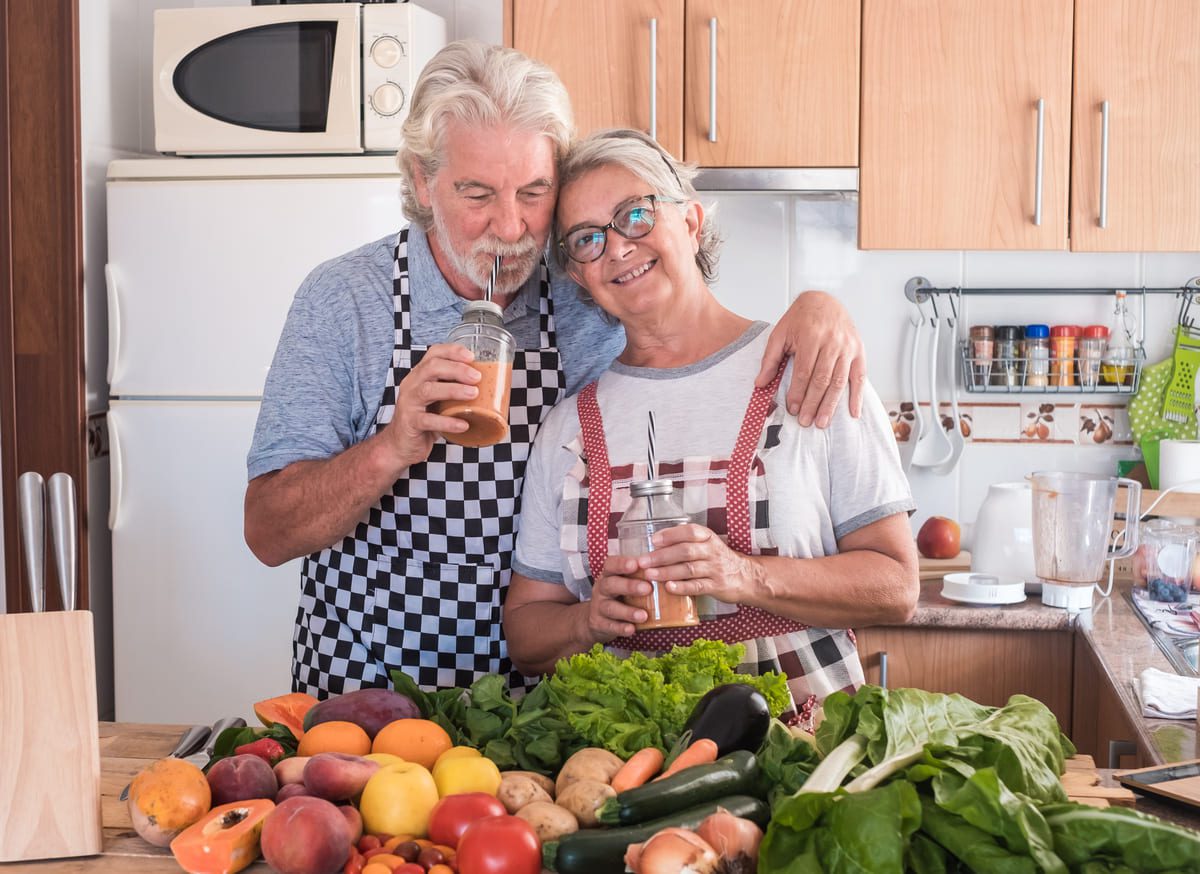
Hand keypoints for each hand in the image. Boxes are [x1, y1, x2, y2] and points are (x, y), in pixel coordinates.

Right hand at [383, 343, 479, 469]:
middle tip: (477, 377)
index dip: (452, 351)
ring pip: (428, 390)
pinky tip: (463, 425)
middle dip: (457, 369)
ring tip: (473, 394)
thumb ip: (454, 391)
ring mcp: (409, 404)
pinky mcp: (410, 423)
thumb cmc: (424, 420)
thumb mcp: (438, 401)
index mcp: (419, 375)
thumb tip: (488, 387)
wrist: (401, 445)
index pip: (433, 354)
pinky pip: (428, 420)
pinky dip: (447, 422)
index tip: (471, 356)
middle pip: (431, 367)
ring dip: (453, 390)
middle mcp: (412, 385)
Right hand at [583, 555, 652, 641]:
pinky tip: (632, 630)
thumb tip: (668, 568)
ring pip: (611, 608)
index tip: (636, 564)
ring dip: (628, 612)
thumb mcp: (624, 582)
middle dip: (629, 586)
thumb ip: (640, 575)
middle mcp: (601, 589)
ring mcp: (599, 607)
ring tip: (643, 615)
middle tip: (648, 588)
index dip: (621, 563)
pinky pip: (609, 626)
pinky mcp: (599, 624)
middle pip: (611, 584)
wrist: (597, 619)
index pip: (611, 564)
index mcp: (608, 575)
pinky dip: (621, 628)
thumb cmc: (619, 595)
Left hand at [635, 523, 757, 604]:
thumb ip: (687, 542)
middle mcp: (712, 551)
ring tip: (649, 575)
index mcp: (708, 538)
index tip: (653, 540)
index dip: (671, 535)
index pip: (689, 532)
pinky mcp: (716, 586)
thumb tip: (656, 543)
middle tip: (643, 561)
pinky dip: (682, 587)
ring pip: (688, 569)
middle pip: (685, 551)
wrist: (746, 576)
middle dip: (662, 556)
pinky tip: (668, 588)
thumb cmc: (719, 559)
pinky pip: (697, 586)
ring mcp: (715, 569)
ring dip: (667, 572)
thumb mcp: (707, 544)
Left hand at [757, 290, 865, 427]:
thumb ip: (770, 359)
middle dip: (813, 403)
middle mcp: (832, 342)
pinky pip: (859, 376)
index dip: (798, 392)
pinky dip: (856, 396)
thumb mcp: (780, 334)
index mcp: (811, 336)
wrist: (824, 300)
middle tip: (805, 421)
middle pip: (822, 379)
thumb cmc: (800, 318)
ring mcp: (847, 347)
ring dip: (831, 404)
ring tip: (822, 422)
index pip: (804, 371)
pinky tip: (852, 412)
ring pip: (839, 381)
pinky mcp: (858, 351)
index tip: (792, 408)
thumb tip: (760, 383)